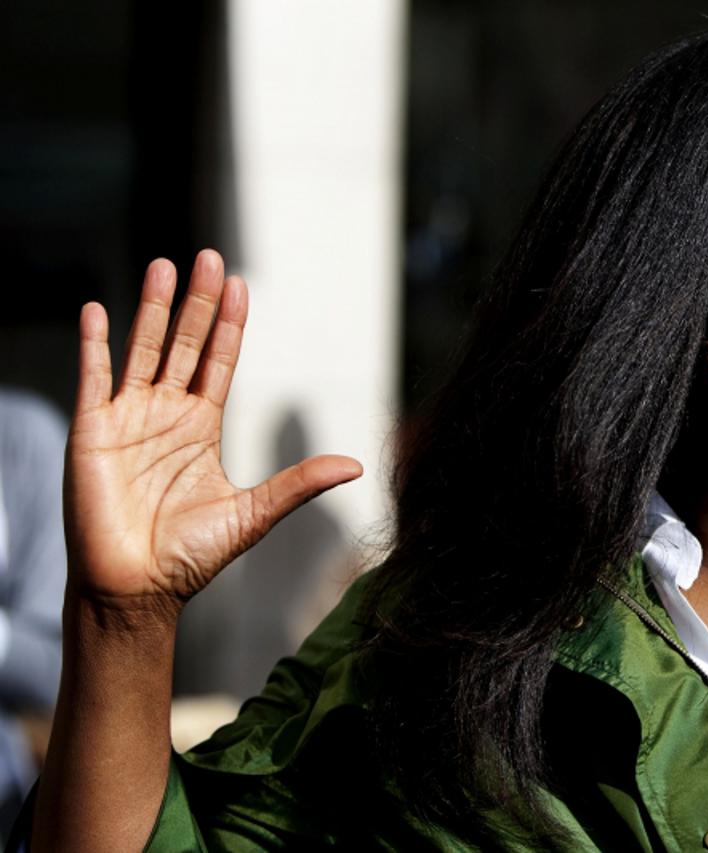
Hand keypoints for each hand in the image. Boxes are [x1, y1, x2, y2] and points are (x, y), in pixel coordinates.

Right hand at [65, 250, 361, 616]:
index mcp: (202, 428)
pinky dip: (94, 344)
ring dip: (151, 308)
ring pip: (142, 350)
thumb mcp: (255, 513)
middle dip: (198, 303)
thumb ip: (300, 484)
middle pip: (184, 344)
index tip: (242, 286)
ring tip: (165, 266)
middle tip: (211, 257)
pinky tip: (99, 309)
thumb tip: (356, 466)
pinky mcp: (92, 432)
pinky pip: (93, 378)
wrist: (138, 590)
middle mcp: (165, 415)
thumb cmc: (191, 556)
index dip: (230, 325)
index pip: (219, 362)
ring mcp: (128, 419)